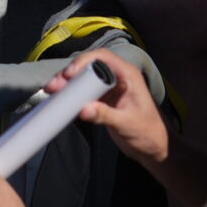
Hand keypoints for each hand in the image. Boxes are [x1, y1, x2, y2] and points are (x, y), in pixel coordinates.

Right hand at [48, 50, 168, 170]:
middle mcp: (117, 77)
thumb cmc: (148, 133)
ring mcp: (109, 89)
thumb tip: (83, 110)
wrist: (154, 149)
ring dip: (68, 84)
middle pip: (89, 67)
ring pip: (84, 79)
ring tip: (52, 92)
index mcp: (127, 75)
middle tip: (54, 86)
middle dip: (70, 74)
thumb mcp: (127, 124)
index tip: (69, 75)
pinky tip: (60, 101)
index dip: (84, 62)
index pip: (103, 58)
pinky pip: (84, 92)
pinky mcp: (103, 100)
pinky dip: (72, 95)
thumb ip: (106, 115)